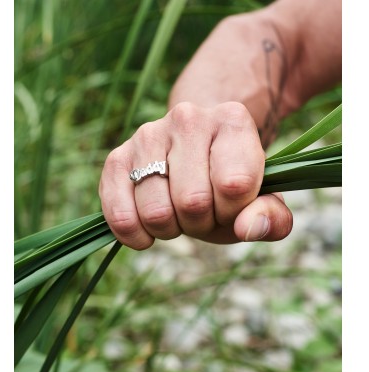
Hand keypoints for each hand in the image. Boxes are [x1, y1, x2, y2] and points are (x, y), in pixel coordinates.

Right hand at [99, 102, 292, 249]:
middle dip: (200, 223)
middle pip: (192, 202)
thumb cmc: (227, 180)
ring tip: (177, 213)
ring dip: (170, 229)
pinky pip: (119, 214)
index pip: (234, 185)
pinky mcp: (117, 158)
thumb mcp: (259, 199)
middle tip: (203, 212)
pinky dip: (135, 235)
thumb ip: (271, 218)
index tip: (231, 205)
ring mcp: (147, 135)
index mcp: (232, 122)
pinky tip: (147, 232)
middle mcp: (188, 118)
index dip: (233, 211)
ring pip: (156, 213)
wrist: (194, 150)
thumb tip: (247, 229)